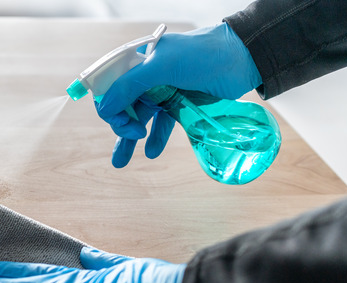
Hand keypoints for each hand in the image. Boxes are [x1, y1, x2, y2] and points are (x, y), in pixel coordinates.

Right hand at [96, 23, 261, 167]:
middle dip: (119, 124)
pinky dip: (154, 139)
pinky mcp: (179, 105)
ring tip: (121, 162)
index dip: (108, 104)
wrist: (242, 60)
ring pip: (138, 118)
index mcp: (138, 61)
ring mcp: (162, 91)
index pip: (110, 85)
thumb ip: (131, 85)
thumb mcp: (163, 66)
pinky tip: (152, 152)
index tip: (118, 120)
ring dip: (128, 139)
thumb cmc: (203, 55)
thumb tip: (104, 108)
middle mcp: (147, 77)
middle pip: (121, 105)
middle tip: (132, 135)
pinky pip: (161, 125)